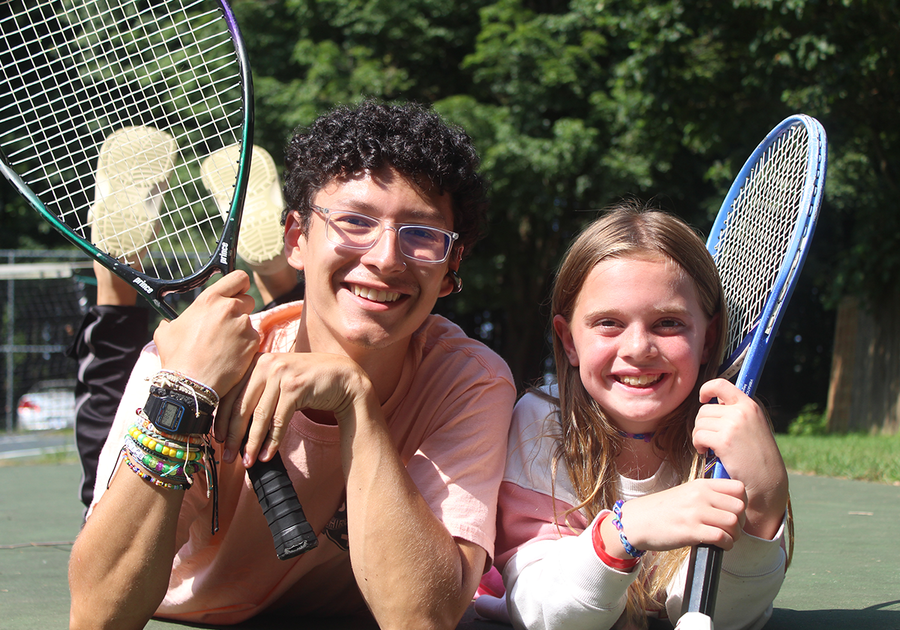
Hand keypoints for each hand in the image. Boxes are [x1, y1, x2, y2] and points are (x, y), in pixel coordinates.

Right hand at [153, 271, 258, 396]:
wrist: (192, 383)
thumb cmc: (178, 358)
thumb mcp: (166, 332)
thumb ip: (174, 320)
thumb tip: (170, 322)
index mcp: (210, 299)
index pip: (238, 277)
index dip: (240, 284)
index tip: (238, 291)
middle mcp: (229, 308)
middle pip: (247, 299)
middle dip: (240, 309)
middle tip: (227, 325)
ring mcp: (243, 325)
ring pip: (249, 321)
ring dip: (241, 329)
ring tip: (224, 345)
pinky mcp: (252, 343)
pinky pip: (253, 338)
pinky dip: (245, 345)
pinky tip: (231, 355)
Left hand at [214, 351, 375, 465]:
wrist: (342, 377)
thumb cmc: (308, 382)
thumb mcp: (278, 382)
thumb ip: (258, 394)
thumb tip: (234, 426)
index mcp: (256, 361)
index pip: (231, 394)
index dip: (222, 420)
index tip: (217, 440)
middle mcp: (266, 364)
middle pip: (241, 406)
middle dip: (233, 436)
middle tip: (227, 456)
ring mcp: (281, 374)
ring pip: (259, 415)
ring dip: (251, 443)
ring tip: (246, 461)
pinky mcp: (295, 387)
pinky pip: (278, 420)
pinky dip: (271, 441)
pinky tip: (265, 455)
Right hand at [613, 479, 747, 551]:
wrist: (637, 521)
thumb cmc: (662, 510)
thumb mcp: (686, 492)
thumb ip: (707, 495)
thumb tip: (731, 505)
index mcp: (701, 484)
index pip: (738, 488)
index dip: (742, 502)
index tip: (735, 512)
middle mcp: (700, 496)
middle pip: (739, 507)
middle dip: (740, 522)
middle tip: (732, 529)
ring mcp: (696, 513)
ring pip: (733, 523)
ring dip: (734, 535)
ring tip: (725, 538)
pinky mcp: (691, 531)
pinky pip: (722, 537)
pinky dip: (726, 544)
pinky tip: (719, 545)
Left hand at [694, 378, 788, 537]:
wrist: (767, 481)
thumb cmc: (756, 456)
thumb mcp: (753, 426)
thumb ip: (736, 412)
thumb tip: (713, 401)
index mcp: (749, 405)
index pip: (722, 384)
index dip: (707, 388)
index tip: (702, 398)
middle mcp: (742, 411)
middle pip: (704, 410)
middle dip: (702, 425)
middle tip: (709, 439)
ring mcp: (733, 425)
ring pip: (699, 423)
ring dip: (699, 436)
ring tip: (709, 447)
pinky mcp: (724, 441)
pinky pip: (698, 436)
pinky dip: (698, 445)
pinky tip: (706, 452)